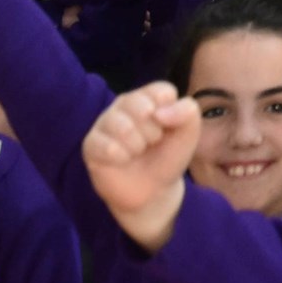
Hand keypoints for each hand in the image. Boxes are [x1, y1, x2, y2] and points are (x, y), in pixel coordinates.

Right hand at [82, 82, 198, 252]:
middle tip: (151, 143)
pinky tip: (123, 160)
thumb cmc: (169, 156)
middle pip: (141, 107)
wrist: (153, 190)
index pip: (162, 92)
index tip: (168, 129)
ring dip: (137, 145)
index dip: (171, 115)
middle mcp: (125, 104)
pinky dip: (121, 156)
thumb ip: (187, 112)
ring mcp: (105, 122)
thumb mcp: (189, 133)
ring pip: (122, 125)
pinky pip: (105, 145)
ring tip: (137, 152)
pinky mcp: (91, 143)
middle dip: (153, 132)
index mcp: (149, 96)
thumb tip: (158, 112)